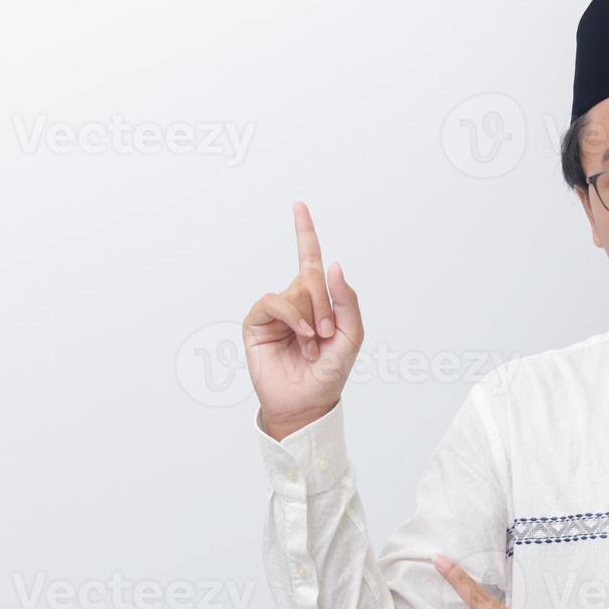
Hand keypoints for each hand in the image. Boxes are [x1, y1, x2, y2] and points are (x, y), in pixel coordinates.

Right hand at [243, 201, 362, 439]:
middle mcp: (294, 301)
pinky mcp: (256, 322)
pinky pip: (274, 301)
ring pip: (295, 289)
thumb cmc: (330, 373)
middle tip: (329, 334)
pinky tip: (303, 335)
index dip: (304, 231)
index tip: (299, 205)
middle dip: (326, 303)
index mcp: (317, 300)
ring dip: (312, 317)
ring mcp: (274, 311)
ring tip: (314, 344)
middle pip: (310, 275)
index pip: (308, 259)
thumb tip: (332, 264)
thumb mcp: (352, 336)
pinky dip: (293, 316)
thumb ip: (347, 301)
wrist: (307, 403)